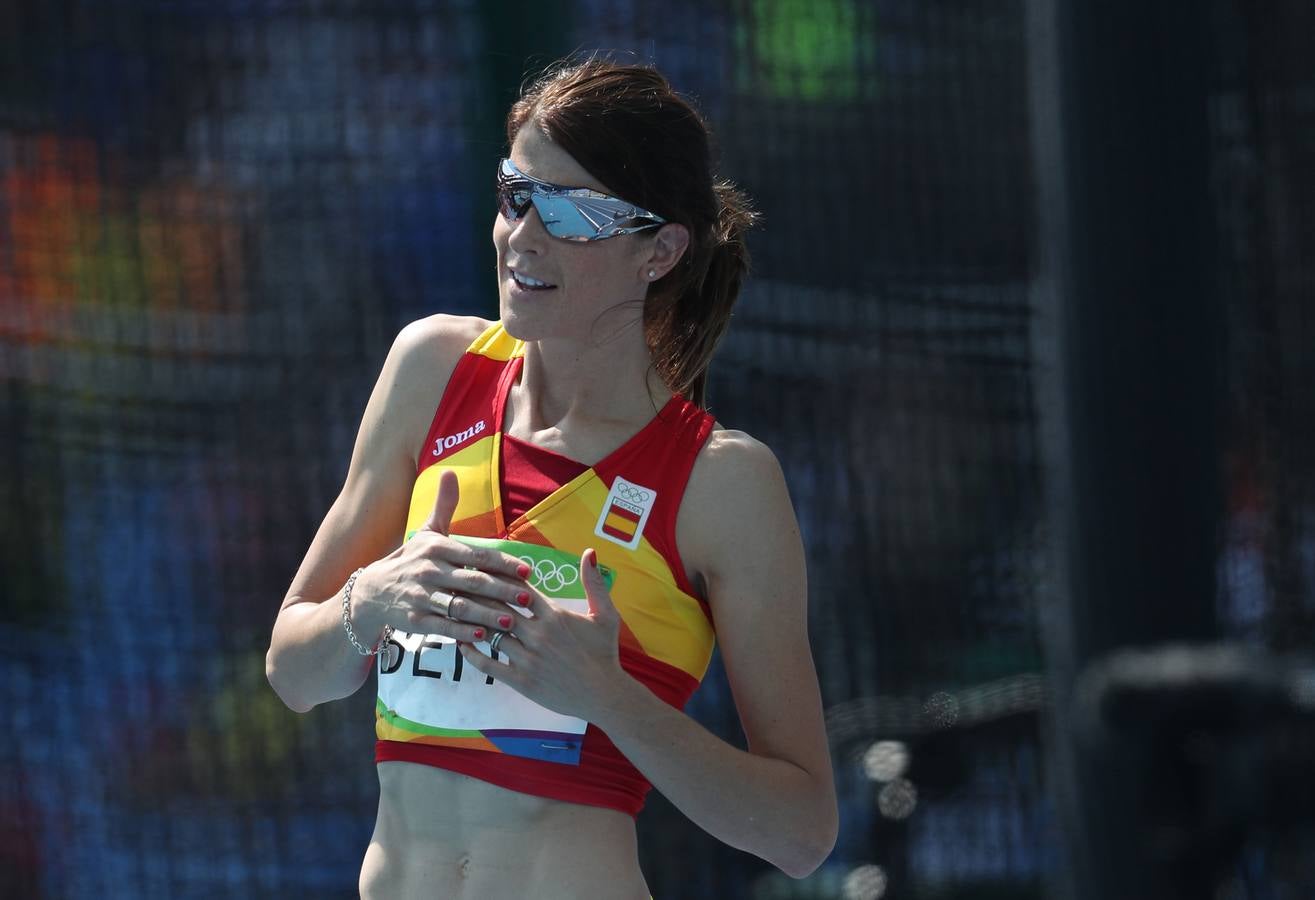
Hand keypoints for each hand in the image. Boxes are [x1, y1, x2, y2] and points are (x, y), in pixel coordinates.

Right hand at [352, 470, 536, 642]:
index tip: (528, 571)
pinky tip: (482, 636)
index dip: (504, 564)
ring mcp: (420, 597)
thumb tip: (450, 471)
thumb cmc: (410, 560)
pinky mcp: (413, 620)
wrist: (371, 592)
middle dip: (502, 591)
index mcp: (436, 548)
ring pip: (459, 606)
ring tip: (511, 621)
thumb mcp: (426, 533)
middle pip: (472, 581)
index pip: (477, 556)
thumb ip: (444, 505)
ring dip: (486, 615)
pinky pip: (441, 626)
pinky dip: (461, 632)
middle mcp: (428, 571)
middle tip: (527, 599)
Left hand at [457, 547, 631, 722]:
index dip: (497, 575)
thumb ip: (594, 582)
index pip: (518, 588)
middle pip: (498, 607)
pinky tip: (461, 642)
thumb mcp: (606, 614)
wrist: (604, 694)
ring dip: (471, 620)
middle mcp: (538, 634)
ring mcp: (528, 658)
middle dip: (476, 592)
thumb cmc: (604, 652)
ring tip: (452, 608)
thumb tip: (589, 551)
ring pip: (491, 633)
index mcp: (554, 614)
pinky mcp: (522, 680)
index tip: (478, 565)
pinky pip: (490, 664)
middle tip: (456, 581)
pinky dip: (473, 653)